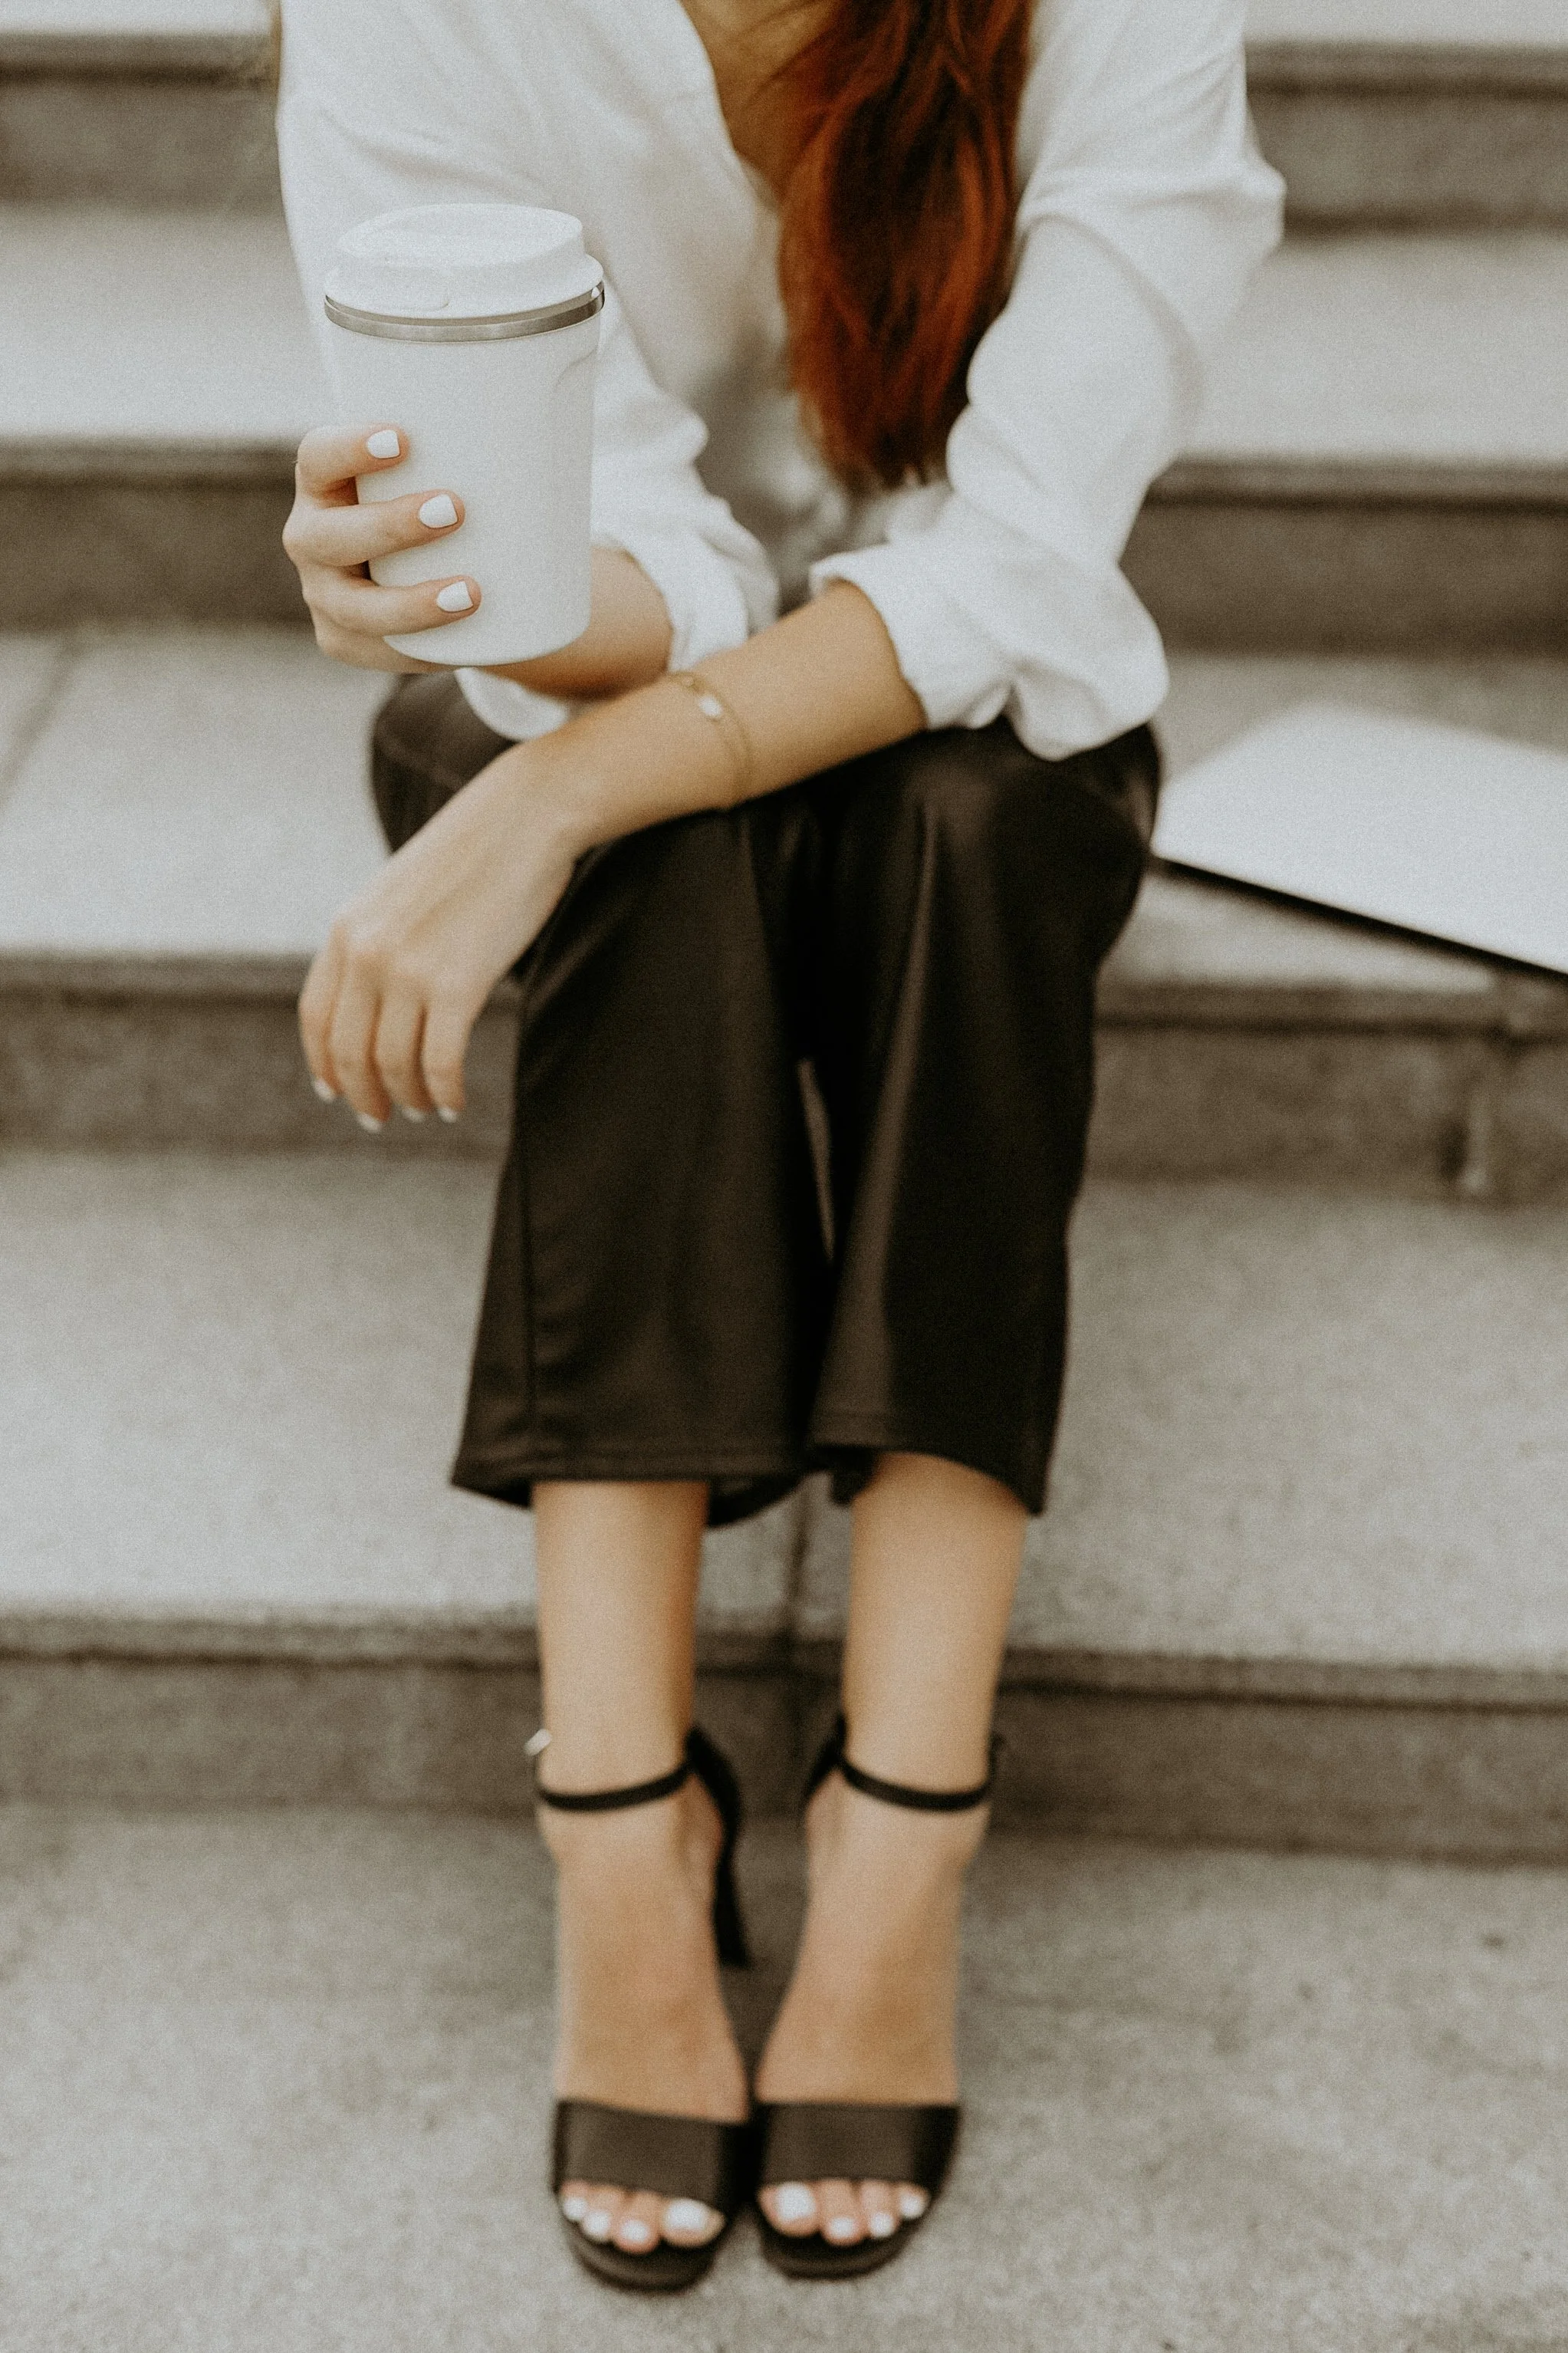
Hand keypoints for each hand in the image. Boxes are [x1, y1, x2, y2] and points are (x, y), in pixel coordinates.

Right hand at [282, 424, 481, 672]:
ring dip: (409, 602)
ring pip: (356, 608)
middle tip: (455, 508)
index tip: (403, 437)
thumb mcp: (449, 460)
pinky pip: (377, 654)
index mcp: (325, 483)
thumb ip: (480, 423)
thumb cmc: (440, 497)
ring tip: (471, 591)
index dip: (350, 447)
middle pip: (331, 536)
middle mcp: (312, 538)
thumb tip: (569, 358)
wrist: (430, 571)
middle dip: (391, 525)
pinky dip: (419, 650)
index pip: (318, 457)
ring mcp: (325, 596)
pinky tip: (457, 646)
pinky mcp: (346, 642)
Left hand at [299, 744, 578, 1124]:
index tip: (336, 1092)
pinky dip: (445, 1093)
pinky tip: (456, 1104)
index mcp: (346, 928)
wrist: (526, 816)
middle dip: (364, 1094)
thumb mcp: (404, 893)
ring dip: (407, 1098)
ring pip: (393, 1064)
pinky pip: (440, 1063)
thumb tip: (382, 996)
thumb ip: (383, 939)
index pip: (316, 1016)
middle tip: (381, 1118)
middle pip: (349, 1050)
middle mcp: (366, 953)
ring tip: (426, 1110)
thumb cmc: (477, 853)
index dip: (322, 1063)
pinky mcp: (456, 985)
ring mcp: (408, 970)